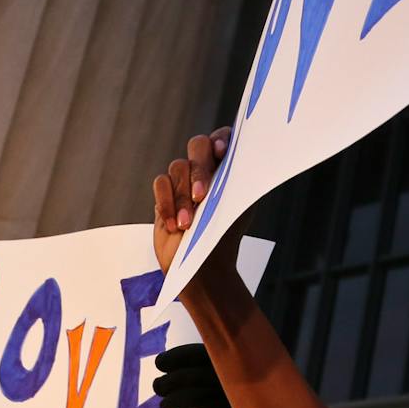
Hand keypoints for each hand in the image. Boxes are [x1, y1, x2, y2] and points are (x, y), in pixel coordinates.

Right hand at [151, 127, 236, 273]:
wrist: (204, 269)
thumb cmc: (226, 238)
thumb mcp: (239, 208)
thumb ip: (239, 179)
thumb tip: (248, 156)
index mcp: (227, 167)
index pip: (223, 139)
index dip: (220, 140)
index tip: (222, 153)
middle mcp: (205, 169)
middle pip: (197, 146)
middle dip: (199, 168)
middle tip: (201, 196)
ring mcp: (183, 181)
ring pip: (177, 166)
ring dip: (182, 197)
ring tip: (187, 224)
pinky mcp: (165, 195)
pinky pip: (160, 184)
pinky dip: (167, 204)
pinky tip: (175, 226)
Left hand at [154, 344, 265, 407]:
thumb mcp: (223, 406)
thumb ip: (210, 388)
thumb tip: (176, 374)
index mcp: (250, 376)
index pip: (218, 354)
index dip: (188, 354)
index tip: (165, 359)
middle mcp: (251, 382)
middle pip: (211, 359)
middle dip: (180, 361)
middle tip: (158, 366)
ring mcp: (243, 396)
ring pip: (202, 377)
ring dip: (175, 381)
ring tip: (158, 389)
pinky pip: (199, 399)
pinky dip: (179, 399)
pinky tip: (166, 405)